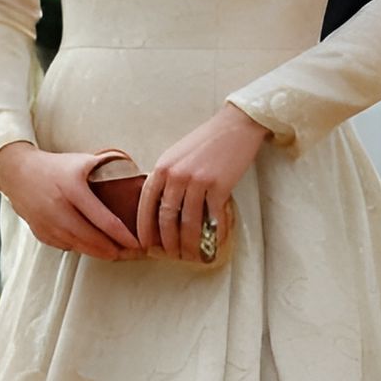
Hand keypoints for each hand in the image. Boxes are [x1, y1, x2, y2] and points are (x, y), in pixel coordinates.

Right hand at [0, 143, 140, 260]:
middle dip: (113, 249)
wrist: (18, 173)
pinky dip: (81, 248)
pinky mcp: (41, 233)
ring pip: (78, 246)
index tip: (137, 242)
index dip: (122, 235)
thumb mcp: (81, 160)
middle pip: (91, 238)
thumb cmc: (54, 167)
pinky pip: (66, 246)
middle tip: (130, 253)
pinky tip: (93, 248)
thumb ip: (107, 165)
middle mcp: (58, 208)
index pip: (103, 219)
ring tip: (116, 253)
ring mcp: (47, 223)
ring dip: (99, 252)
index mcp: (72, 188)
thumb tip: (135, 171)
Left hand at [137, 103, 266, 263]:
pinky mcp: (219, 186)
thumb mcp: (176, 155)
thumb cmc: (206, 142)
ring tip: (191, 255)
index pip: (146, 204)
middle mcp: (176, 175)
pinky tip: (214, 243)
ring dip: (189, 243)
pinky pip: (213, 218)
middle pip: (166, 218)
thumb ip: (166, 178)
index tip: (146, 244)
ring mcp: (198, 181)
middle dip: (167, 241)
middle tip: (171, 255)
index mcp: (163, 167)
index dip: (144, 227)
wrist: (235, 126)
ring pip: (189, 222)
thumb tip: (161, 208)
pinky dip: (214, 234)